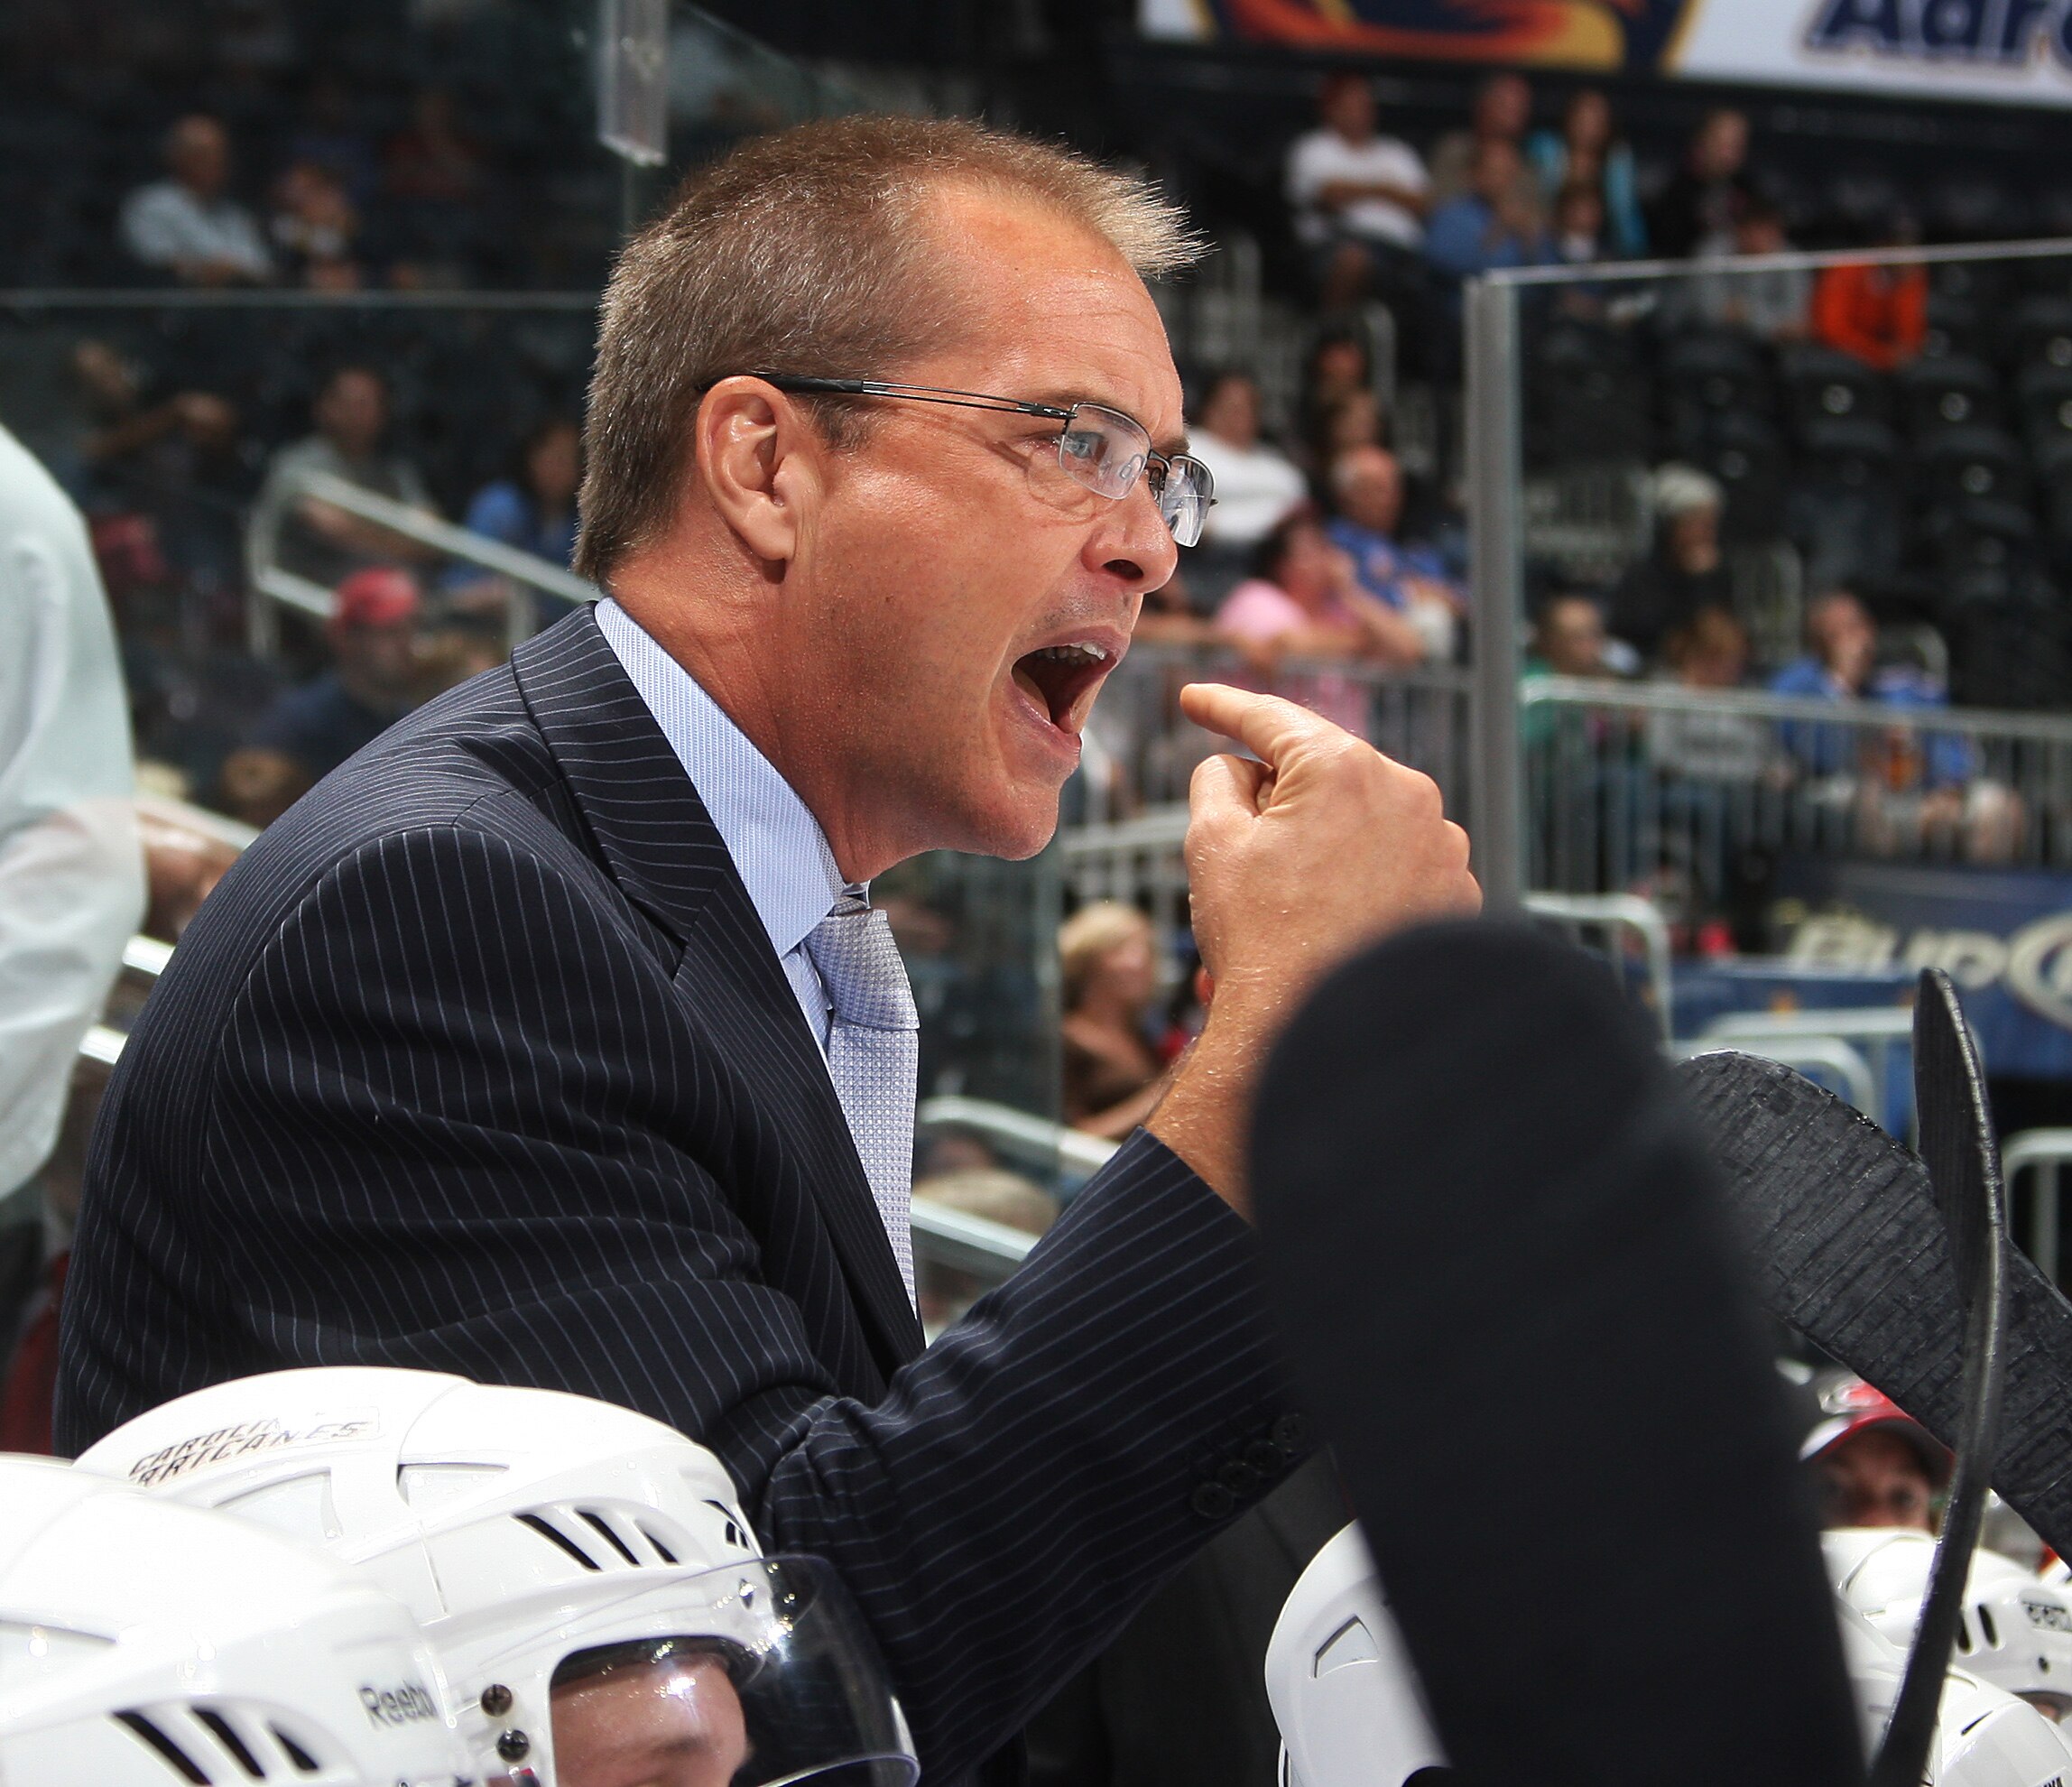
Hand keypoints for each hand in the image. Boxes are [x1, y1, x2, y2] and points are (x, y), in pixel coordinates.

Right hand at [1146, 684, 1478, 1212]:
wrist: (1331, 1038)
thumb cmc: (1264, 940)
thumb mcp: (1212, 845)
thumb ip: (1217, 780)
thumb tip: (1240, 769)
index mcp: (1343, 767)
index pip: (1272, 719)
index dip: (1222, 707)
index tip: (1194, 702)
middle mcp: (1406, 793)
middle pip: (1321, 774)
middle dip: (1275, 800)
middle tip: (1234, 844)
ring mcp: (1441, 845)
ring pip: (1360, 822)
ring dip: (1317, 845)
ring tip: (1276, 908)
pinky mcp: (1459, 894)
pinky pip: (1395, 868)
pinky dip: (1358, 884)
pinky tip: (1323, 927)